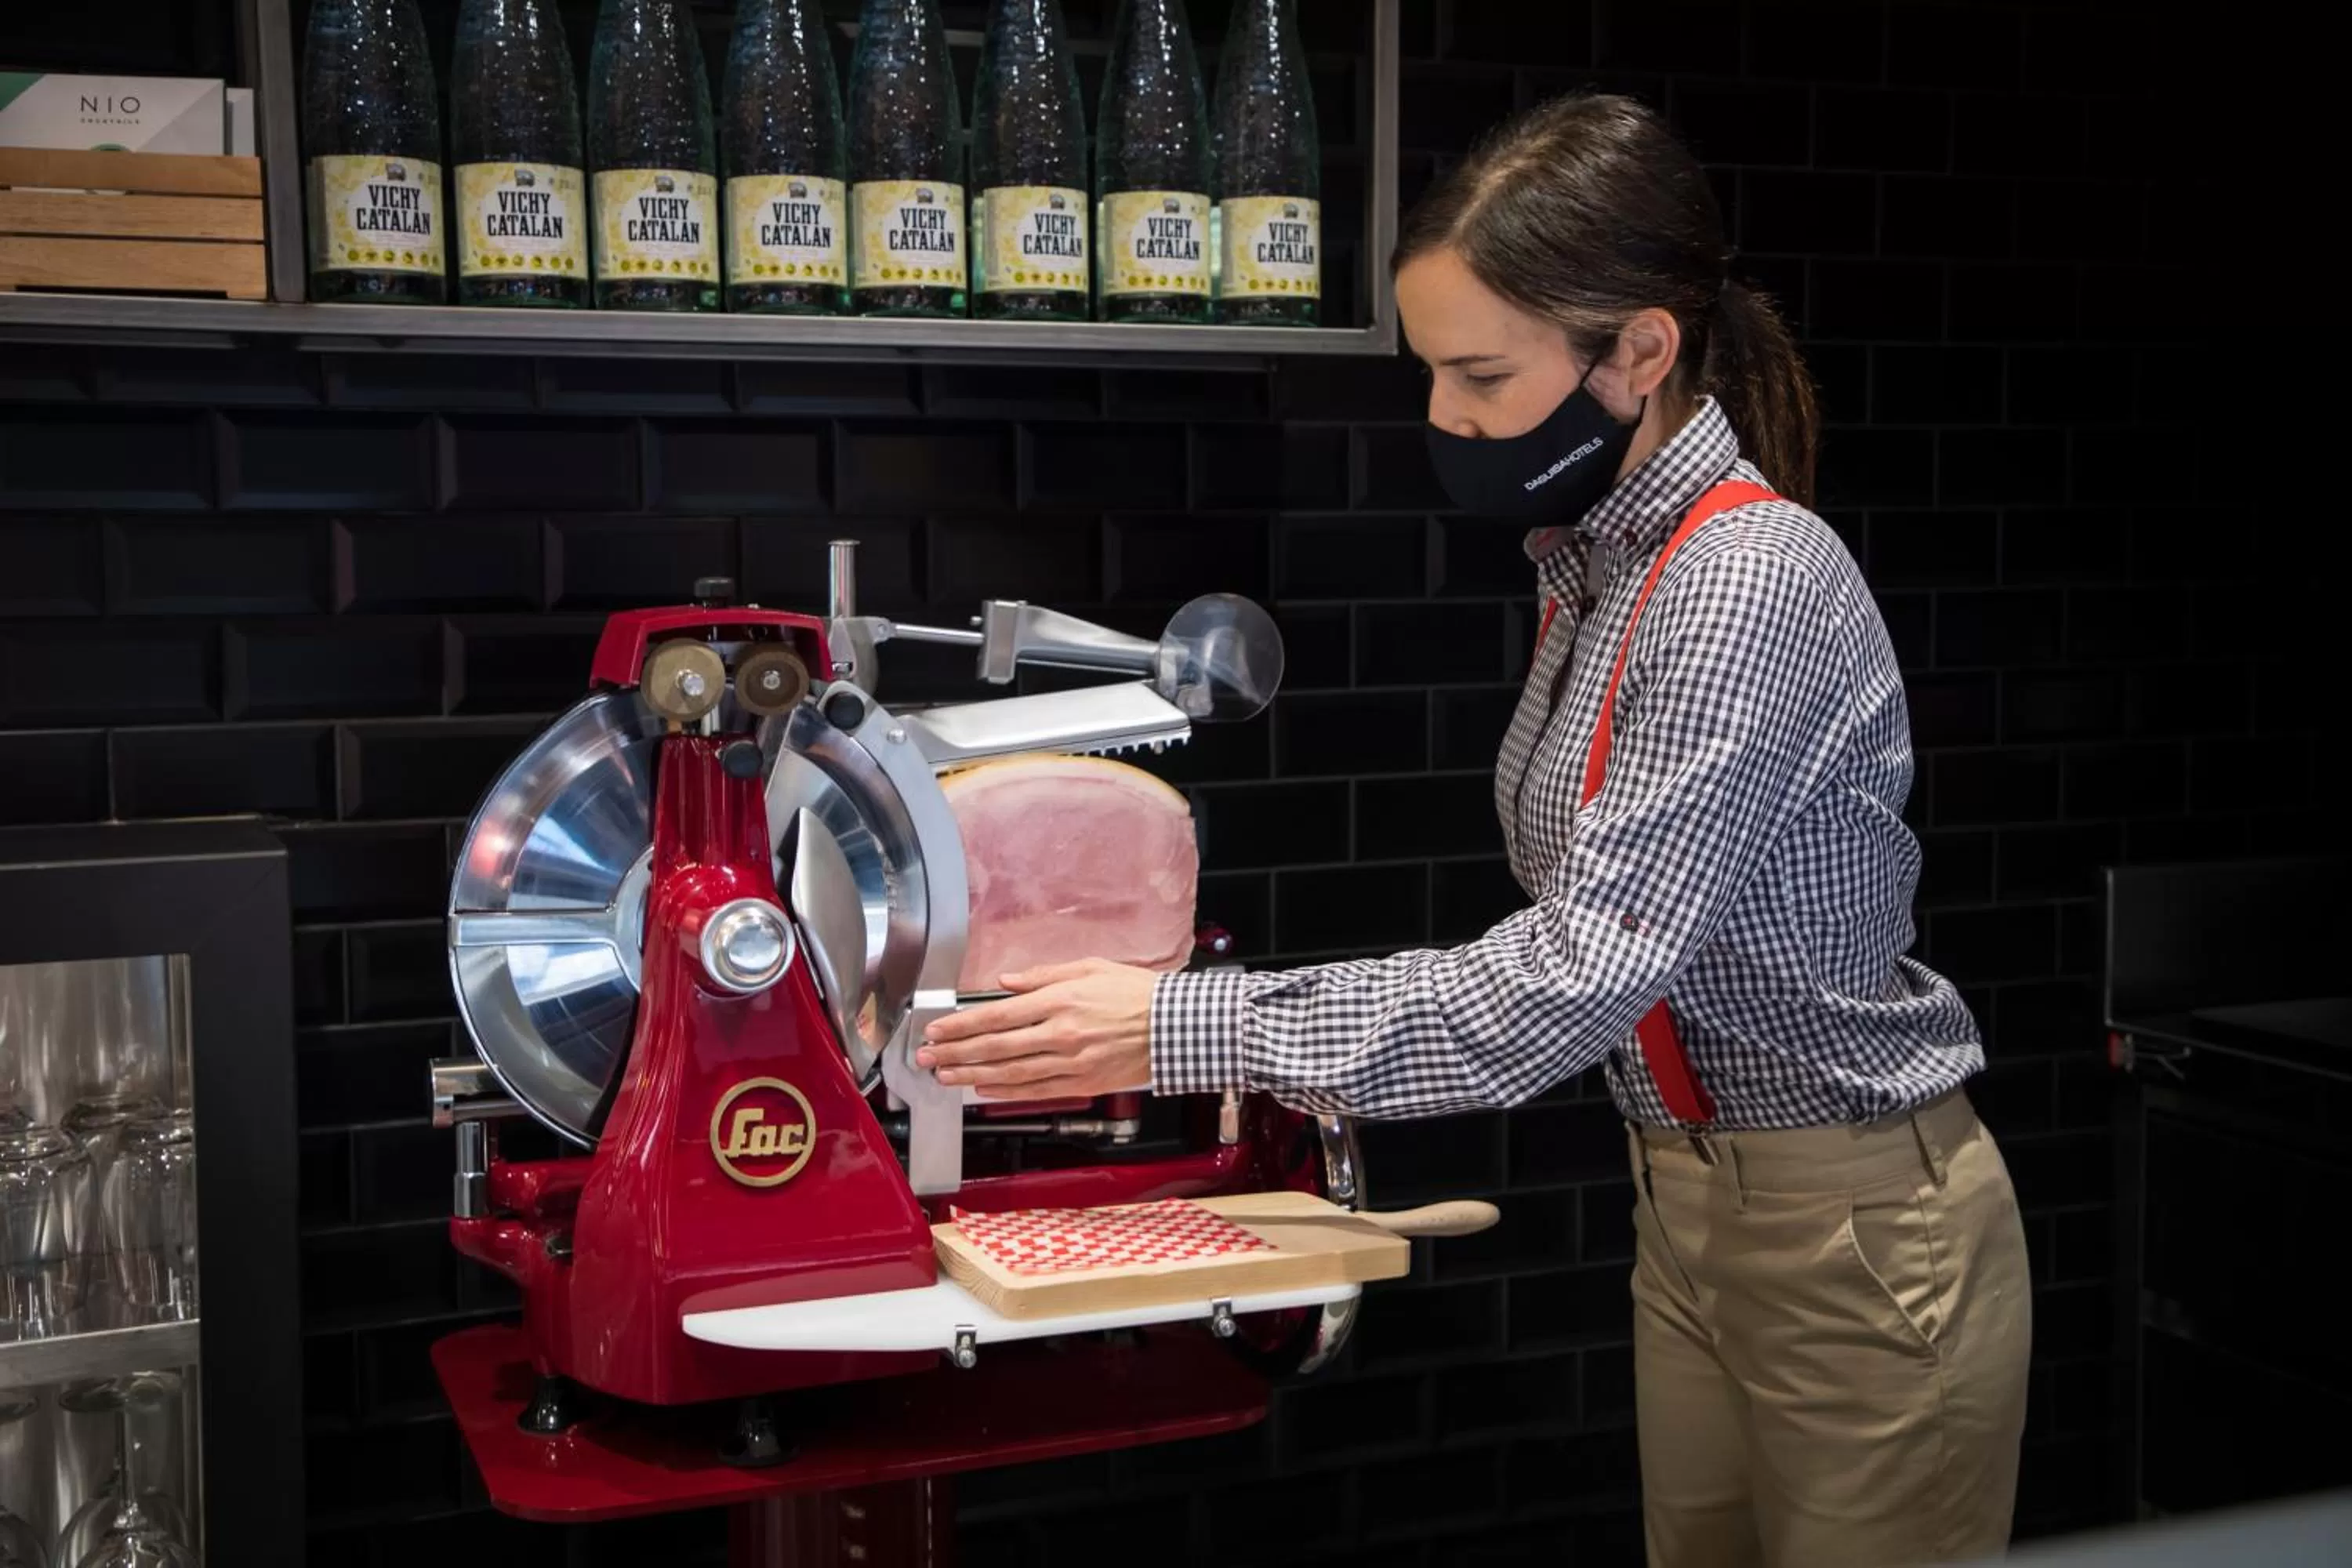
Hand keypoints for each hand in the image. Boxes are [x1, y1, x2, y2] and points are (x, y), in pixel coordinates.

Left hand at [915, 958, 1155, 1099]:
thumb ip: (1043, 976)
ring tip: (945, 1076)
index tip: (937, 1030)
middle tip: (927, 1058)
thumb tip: (1005, 984)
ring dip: (972, 1076)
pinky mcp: (1082, 1083)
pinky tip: (984, 1089)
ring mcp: (1070, 1063)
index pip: (996, 1016)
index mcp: (1060, 1001)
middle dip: (955, 1053)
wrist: (1176, 1027)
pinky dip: (1006, 1091)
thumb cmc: (1137, 993)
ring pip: (1010, 1074)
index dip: (961, 1026)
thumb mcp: (1091, 967)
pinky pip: (1035, 1090)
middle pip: (995, 1048)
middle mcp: (1060, 1034)